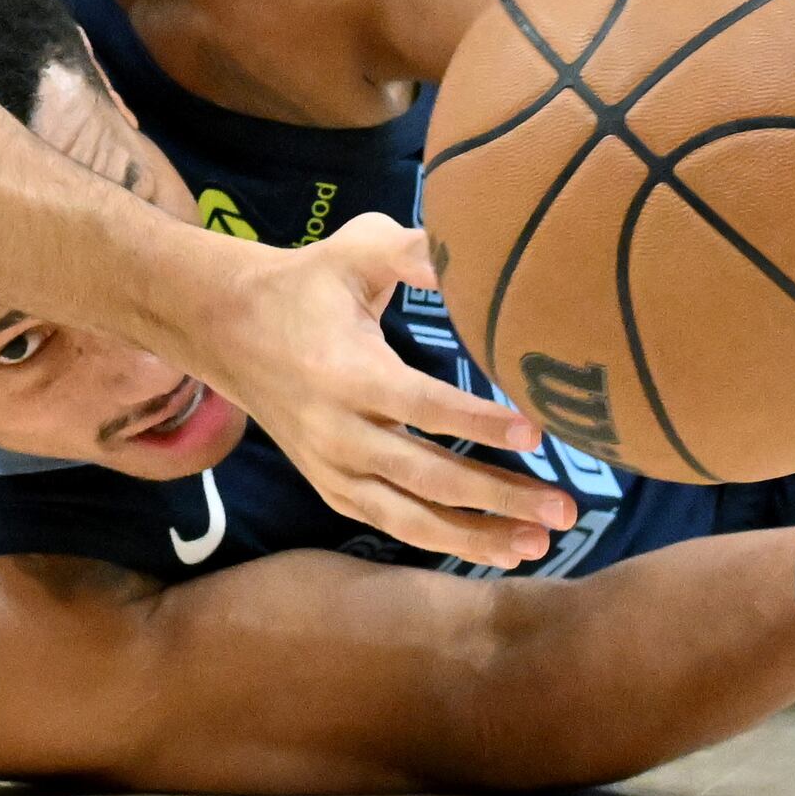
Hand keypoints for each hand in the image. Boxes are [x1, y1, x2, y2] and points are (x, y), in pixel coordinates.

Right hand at [180, 216, 578, 566]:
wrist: (229, 329)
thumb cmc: (308, 283)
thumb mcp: (354, 250)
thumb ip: (415, 250)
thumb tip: (479, 248)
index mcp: (345, 372)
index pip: (421, 406)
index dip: (479, 422)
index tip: (536, 433)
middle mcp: (336, 432)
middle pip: (427, 476)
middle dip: (498, 496)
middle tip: (565, 506)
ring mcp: (331, 469)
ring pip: (411, 517)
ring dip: (478, 535)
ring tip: (541, 542)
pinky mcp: (332, 489)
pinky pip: (394, 525)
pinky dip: (445, 541)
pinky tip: (498, 547)